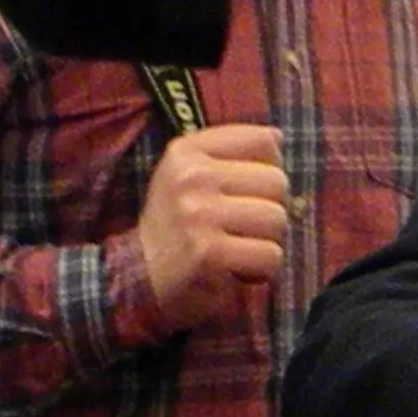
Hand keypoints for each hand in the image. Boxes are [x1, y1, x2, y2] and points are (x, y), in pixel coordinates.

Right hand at [136, 123, 288, 328]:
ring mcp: (198, 213)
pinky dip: (262, 269)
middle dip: (268, 210)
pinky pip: (270, 254)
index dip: (267, 169)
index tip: (241, 191)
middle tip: (236, 228)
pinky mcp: (208, 252)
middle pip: (277, 182)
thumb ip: (232, 151)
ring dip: (265, 241)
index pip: (264, 141)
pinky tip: (234, 269)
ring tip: (234, 247)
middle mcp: (190, 177)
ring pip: (277, 219)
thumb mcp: (191, 174)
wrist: (139, 279)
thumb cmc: (179, 223)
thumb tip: (278, 136)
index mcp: (186, 151)